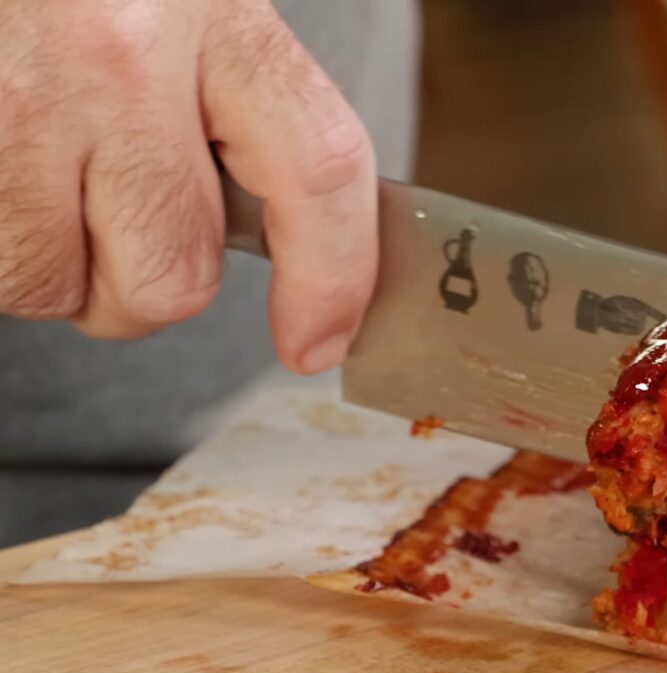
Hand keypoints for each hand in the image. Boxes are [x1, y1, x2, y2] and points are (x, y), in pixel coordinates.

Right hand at [0, 0, 376, 373]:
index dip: (332, 279)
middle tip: (120, 215)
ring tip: (39, 174)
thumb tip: (302, 256)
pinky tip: (5, 165)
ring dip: (52, 264)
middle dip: (147, 283)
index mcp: (214, 14)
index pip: (318, 172)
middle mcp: (117, 56)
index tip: (316, 344)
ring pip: (54, 284)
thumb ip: (247, 112)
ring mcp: (13, 97)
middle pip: (171, 275)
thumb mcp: (195, 8)